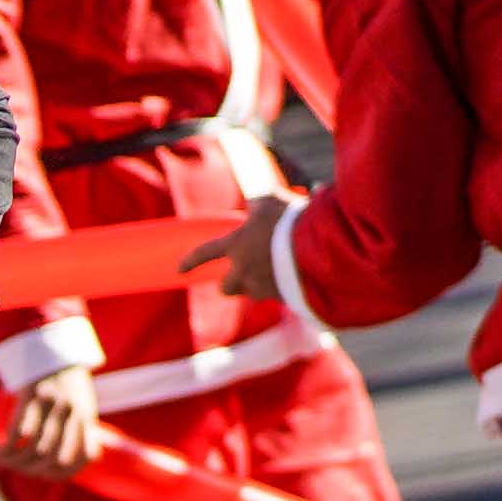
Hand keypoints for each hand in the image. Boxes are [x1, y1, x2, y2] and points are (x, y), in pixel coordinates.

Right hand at [0, 360, 106, 484]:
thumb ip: (81, 432)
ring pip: (34, 449)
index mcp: (86, 418)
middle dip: (33, 470)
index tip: (44, 474)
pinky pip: (18, 433)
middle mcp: (71, 414)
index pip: (81, 459)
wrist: (51, 346)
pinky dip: (7, 449)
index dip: (62, 473)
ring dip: (16, 463)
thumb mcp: (83, 405)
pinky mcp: (31, 397)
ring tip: (3, 462)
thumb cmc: (66, 381)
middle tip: (19, 468)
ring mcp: (51, 405)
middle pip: (53, 458)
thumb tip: (71, 463)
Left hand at [187, 194, 295, 312]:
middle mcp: (244, 271)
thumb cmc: (294, 220)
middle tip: (242, 274)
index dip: (191, 261)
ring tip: (273, 271)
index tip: (179, 270)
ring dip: (255, 286)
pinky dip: (280, 289)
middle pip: (226, 288)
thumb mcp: (272, 201)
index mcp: (236, 245)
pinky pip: (275, 297)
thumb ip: (258, 204)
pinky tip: (293, 277)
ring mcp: (263, 288)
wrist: (322, 246)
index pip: (205, 253)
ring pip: (251, 294)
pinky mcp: (283, 299)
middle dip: (229, 283)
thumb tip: (254, 206)